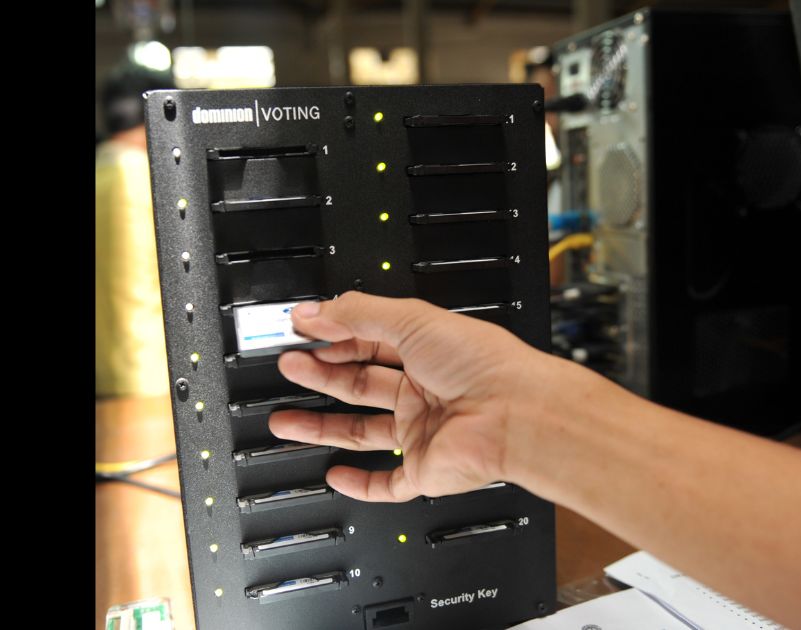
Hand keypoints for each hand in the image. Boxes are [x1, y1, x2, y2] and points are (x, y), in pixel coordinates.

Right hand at [268, 292, 549, 501]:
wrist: (517, 414)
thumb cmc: (483, 363)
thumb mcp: (412, 320)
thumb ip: (358, 314)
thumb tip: (314, 312)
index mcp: (425, 350)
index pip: (368, 341)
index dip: (333, 336)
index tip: (301, 332)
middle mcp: (424, 390)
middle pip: (359, 384)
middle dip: (321, 375)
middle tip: (288, 366)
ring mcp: (423, 431)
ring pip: (362, 432)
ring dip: (321, 427)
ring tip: (284, 419)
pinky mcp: (424, 470)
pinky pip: (387, 483)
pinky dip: (360, 484)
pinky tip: (336, 475)